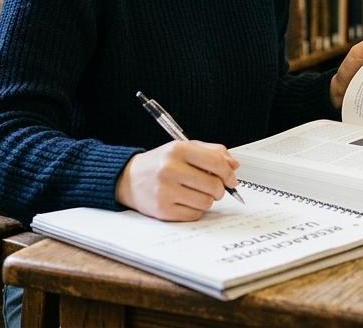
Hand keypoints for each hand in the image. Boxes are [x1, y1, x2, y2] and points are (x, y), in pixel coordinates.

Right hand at [114, 140, 239, 220]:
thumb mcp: (183, 148)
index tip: (231, 179)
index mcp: (178, 149)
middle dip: (219, 189)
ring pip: (206, 202)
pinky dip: (195, 210)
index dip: (229, 173)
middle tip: (214, 188)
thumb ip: (211, 152)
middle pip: (213, 185)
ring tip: (196, 193)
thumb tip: (234, 165)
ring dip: (207, 200)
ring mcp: (165, 191)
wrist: (128, 178)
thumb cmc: (160, 163)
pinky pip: (194, 214)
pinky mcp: (163, 210)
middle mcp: (170, 169)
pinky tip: (186, 201)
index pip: (216, 162)